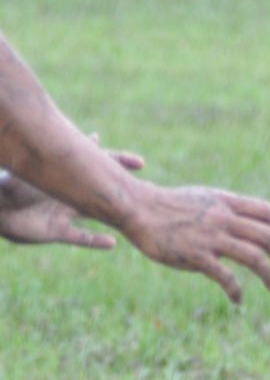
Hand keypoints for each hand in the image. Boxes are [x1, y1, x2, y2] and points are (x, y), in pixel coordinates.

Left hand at [0, 150, 139, 248]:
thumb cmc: (13, 185)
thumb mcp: (40, 168)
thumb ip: (58, 155)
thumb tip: (84, 135)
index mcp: (65, 176)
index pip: (97, 166)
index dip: (118, 162)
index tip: (140, 163)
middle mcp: (68, 193)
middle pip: (102, 191)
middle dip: (123, 190)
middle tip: (146, 189)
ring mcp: (64, 213)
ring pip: (96, 215)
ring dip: (114, 217)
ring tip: (135, 218)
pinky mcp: (56, 231)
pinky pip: (81, 238)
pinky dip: (95, 242)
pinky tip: (112, 243)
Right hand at [121, 183, 269, 303]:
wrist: (137, 209)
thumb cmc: (167, 205)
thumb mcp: (203, 198)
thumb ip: (226, 209)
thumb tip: (245, 222)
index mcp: (226, 203)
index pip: (266, 212)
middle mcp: (224, 219)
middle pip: (268, 237)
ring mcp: (211, 237)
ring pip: (255, 258)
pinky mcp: (196, 256)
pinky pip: (227, 277)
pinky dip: (237, 291)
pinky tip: (238, 299)